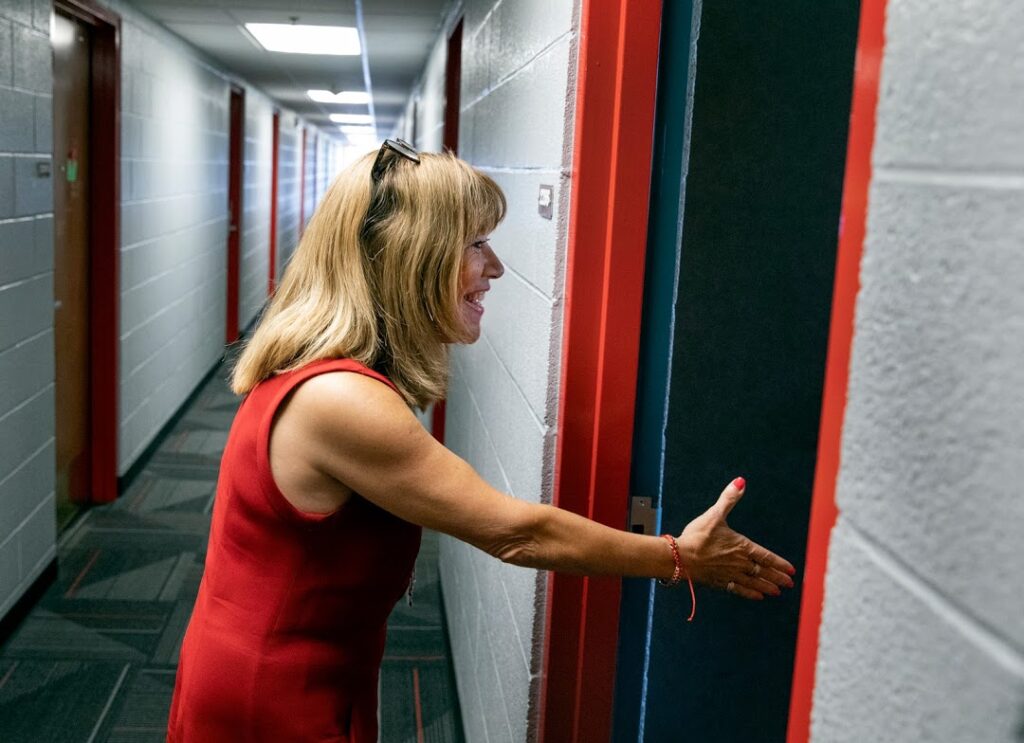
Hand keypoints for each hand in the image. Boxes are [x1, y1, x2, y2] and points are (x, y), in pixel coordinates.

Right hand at [677, 478, 795, 599]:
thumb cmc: (697, 536)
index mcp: (741, 547)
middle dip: (778, 578)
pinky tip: (757, 596)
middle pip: (763, 571)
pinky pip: (738, 590)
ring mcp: (729, 574)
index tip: (791, 570)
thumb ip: (729, 499)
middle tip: (789, 584)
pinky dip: (749, 593)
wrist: (680, 557)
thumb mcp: (715, 514)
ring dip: (766, 586)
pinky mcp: (719, 582)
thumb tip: (740, 481)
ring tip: (777, 592)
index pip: (766, 556)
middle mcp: (739, 563)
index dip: (779, 563)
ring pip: (753, 582)